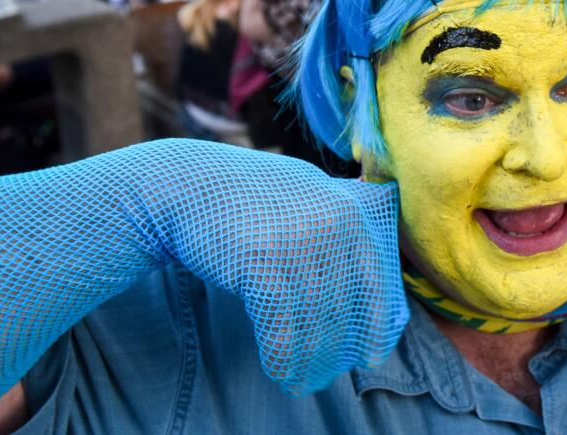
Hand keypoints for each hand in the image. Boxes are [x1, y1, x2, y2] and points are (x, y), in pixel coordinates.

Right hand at [137, 142, 408, 391]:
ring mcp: (298, 245)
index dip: (375, 325)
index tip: (372, 356)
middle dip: (334, 349)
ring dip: (308, 360)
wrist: (188, 185)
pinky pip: (281, 327)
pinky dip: (281, 356)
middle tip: (324, 374)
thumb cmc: (251, 194)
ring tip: (300, 381)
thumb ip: (344, 220)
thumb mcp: (309, 190)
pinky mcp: (262, 265)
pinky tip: (280, 373)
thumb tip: (379, 265)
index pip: (375, 280)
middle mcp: (332, 226)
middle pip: (342, 306)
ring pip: (313, 321)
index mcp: (350, 210)